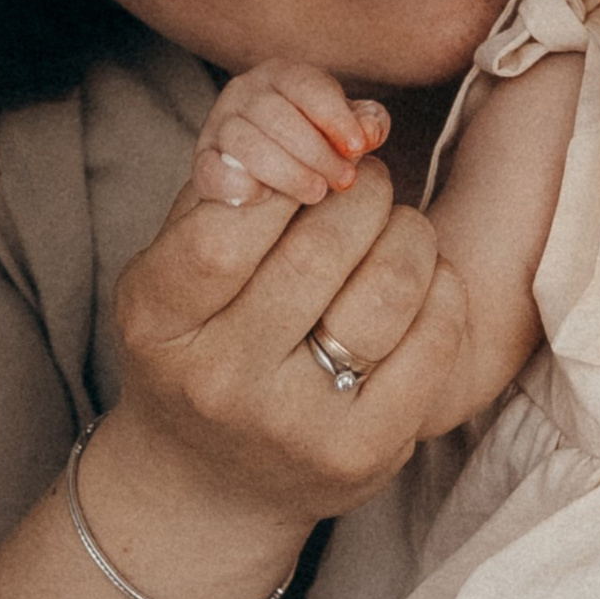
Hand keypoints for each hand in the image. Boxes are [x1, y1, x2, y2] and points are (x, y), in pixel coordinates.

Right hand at [103, 139, 470, 576]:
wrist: (205, 485)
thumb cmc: (197, 341)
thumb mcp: (175, 261)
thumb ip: (233, 178)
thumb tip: (346, 113)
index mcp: (159, 319)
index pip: (230, 221)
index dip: (286, 172)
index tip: (308, 167)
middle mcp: (221, 379)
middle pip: (324, 242)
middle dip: (360, 189)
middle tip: (361, 185)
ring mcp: (297, 425)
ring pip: (392, 279)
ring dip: (408, 230)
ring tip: (392, 230)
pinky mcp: (367, 452)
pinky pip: (437, 333)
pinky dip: (440, 286)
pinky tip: (417, 286)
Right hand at [193, 63, 390, 207]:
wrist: (265, 168)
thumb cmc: (316, 140)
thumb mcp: (346, 125)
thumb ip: (367, 123)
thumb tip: (370, 131)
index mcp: (281, 75)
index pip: (306, 86)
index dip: (334, 116)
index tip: (359, 148)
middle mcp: (244, 92)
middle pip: (276, 115)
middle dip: (316, 151)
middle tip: (344, 180)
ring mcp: (218, 126)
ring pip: (245, 142)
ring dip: (286, 171)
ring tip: (316, 192)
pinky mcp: (202, 162)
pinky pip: (212, 171)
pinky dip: (239, 186)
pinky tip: (267, 199)